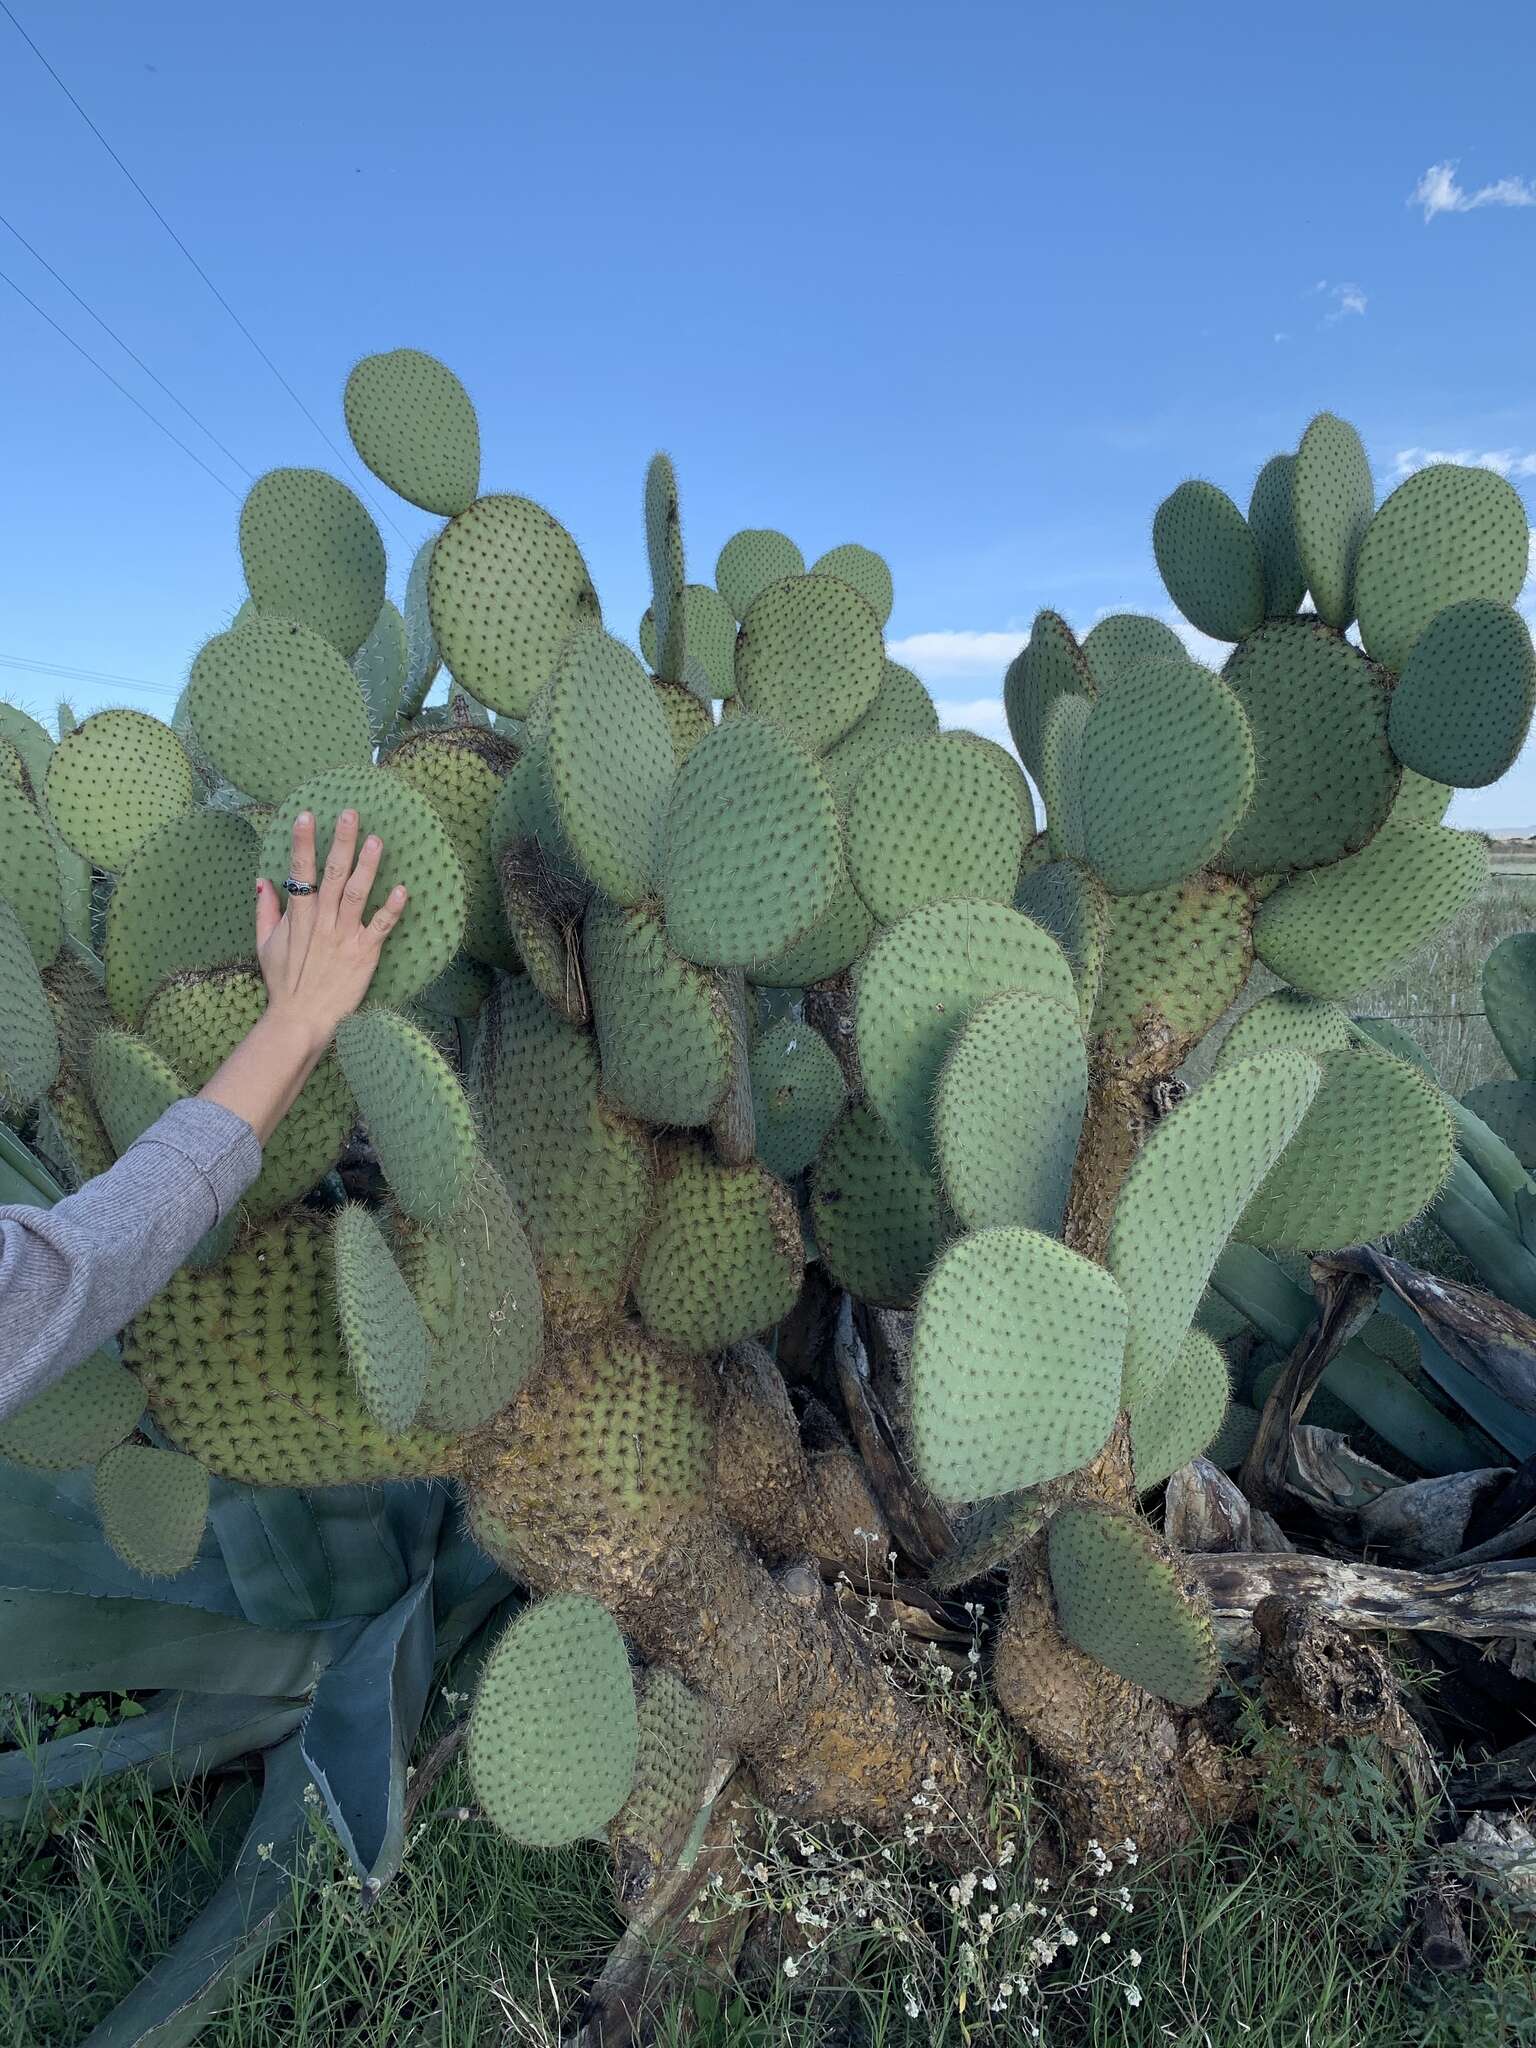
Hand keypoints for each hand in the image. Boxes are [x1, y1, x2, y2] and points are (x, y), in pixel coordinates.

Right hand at [255, 809, 407, 1059]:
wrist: (301, 1018)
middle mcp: (322, 922)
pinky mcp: (364, 954)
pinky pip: (381, 927)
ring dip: (368, 866)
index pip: (300, 872)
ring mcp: (344, 937)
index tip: (306, 815)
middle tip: (351, 813)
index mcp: (298, 917)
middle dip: (342, 842)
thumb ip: (264, 911)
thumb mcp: (264, 945)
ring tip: (378, 840)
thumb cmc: (284, 982)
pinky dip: (393, 909)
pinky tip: (404, 888)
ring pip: (358, 894)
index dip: (303, 843)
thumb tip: (261, 881)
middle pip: (333, 875)